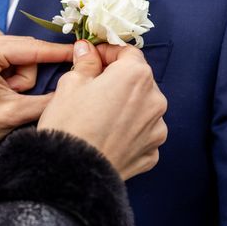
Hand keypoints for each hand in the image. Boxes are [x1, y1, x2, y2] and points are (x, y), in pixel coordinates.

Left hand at [0, 19, 72, 169]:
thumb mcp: (14, 115)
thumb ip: (48, 100)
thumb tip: (73, 88)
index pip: (31, 49)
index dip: (58, 53)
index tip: (80, 52)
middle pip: (24, 48)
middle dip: (26, 75)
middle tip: (13, 96)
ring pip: (14, 48)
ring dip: (16, 71)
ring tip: (3, 93)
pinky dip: (6, 62)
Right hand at [38, 40, 167, 179]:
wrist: (72, 174)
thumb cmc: (69, 124)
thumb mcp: (70, 85)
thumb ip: (85, 63)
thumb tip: (87, 51)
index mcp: (136, 76)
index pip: (127, 53)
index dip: (108, 53)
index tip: (93, 58)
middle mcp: (155, 100)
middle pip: (138, 81)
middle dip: (119, 81)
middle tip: (94, 89)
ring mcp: (157, 129)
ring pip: (143, 108)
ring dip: (127, 107)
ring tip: (102, 117)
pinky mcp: (152, 152)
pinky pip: (143, 135)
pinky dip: (130, 133)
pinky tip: (109, 137)